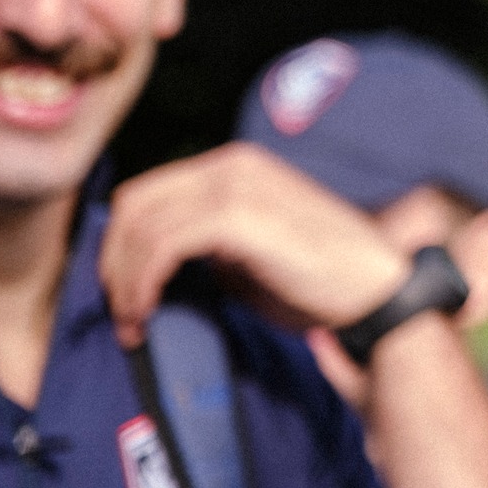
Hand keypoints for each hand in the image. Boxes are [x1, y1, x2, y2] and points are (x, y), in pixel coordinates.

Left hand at [101, 142, 410, 348]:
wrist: (373, 289)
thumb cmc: (318, 279)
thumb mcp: (251, 252)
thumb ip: (207, 245)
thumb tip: (156, 264)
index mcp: (236, 167)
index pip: (148, 194)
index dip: (121, 247)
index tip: (123, 293)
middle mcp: (233, 165)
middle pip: (134, 205)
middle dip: (113, 262)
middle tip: (121, 312)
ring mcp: (237, 186)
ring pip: (142, 225)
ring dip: (124, 281)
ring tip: (134, 322)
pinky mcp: (240, 216)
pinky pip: (164, 244)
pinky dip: (143, 281)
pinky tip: (149, 310)